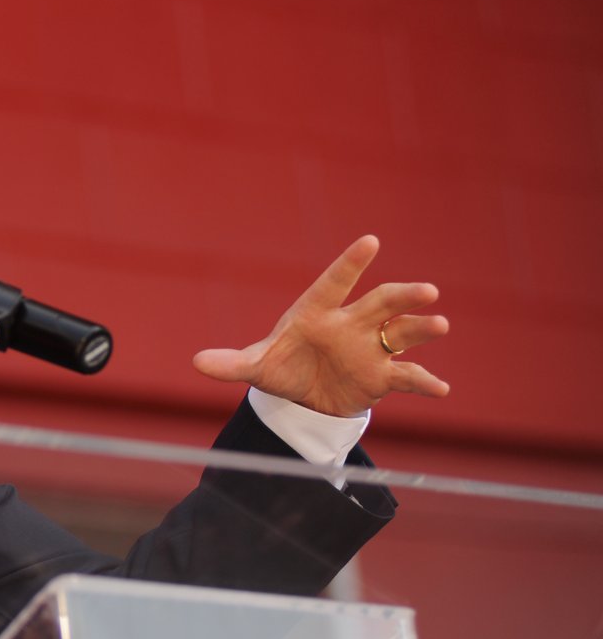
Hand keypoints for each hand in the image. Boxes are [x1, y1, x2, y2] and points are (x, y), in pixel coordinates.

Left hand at [191, 235, 449, 416]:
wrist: (303, 397)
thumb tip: (196, 362)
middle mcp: (351, 325)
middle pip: (381, 303)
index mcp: (318, 313)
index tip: (371, 241)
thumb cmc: (282, 366)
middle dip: (404, 296)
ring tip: (440, 323)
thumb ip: (230, 363)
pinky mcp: (382, 377)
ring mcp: (371, 349)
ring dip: (422, 328)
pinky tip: (442, 389)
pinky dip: (425, 381)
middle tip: (428, 290)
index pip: (335, 283)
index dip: (351, 264)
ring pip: (402, 332)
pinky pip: (408, 376)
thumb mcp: (255, 367)